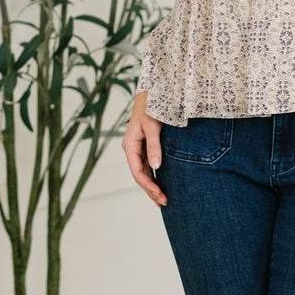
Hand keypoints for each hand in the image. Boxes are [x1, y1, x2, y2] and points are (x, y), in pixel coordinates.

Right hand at [122, 91, 166, 206]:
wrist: (152, 93)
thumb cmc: (151, 107)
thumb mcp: (152, 127)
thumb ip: (154, 147)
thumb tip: (155, 167)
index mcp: (130, 145)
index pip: (137, 171)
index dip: (148, 185)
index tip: (159, 194)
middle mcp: (132, 148)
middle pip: (140, 174)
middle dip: (150, 189)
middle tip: (164, 201)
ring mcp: (138, 148)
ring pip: (143, 171)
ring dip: (152, 185)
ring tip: (162, 199)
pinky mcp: (145, 145)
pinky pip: (147, 165)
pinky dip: (153, 175)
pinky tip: (160, 183)